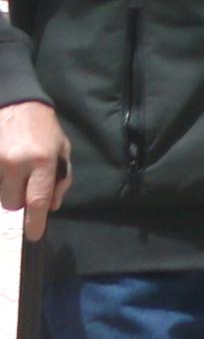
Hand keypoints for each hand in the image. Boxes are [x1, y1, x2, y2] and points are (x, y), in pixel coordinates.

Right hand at [0, 100, 69, 238]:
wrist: (16, 103)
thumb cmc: (43, 128)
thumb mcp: (62, 150)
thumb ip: (61, 179)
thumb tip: (52, 207)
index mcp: (42, 160)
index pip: (37, 200)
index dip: (35, 222)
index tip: (33, 235)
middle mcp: (16, 162)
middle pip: (13, 202)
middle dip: (20, 198)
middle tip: (25, 182)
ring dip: (7, 187)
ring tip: (14, 168)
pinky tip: (5, 163)